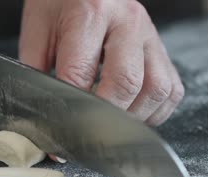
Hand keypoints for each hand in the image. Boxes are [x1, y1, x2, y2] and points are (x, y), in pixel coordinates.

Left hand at [19, 0, 184, 125]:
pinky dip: (154, 110)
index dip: (70, 110)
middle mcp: (127, 22)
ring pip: (156, 89)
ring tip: (111, 121)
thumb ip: (36, 70)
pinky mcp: (162, 48)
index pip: (81, 74)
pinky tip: (132, 111)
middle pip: (126, 84)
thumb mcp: (38, 30)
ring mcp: (150, 34)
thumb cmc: (59, 3)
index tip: (60, 134)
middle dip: (104, 117)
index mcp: (89, 13)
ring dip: (133, 116)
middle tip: (87, 131)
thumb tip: (42, 115)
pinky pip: (171, 89)